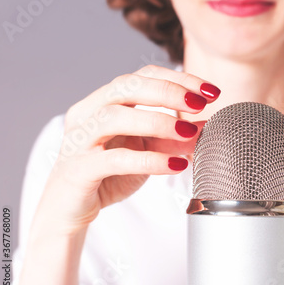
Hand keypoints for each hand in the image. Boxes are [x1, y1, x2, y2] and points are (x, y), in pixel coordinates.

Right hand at [41, 65, 219, 232]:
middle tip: (199, 104)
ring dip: (157, 122)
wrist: (72, 208)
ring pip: (114, 117)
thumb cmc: (109, 173)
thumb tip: (209, 125)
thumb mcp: (149, 151)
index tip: (211, 92)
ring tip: (189, 133)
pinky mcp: (79, 168)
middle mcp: (88, 113)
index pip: (142, 76)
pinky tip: (175, 164)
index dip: (178, 79)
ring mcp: (80, 139)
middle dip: (168, 92)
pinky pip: (114, 159)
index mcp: (105, 102)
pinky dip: (148, 160)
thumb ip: (175, 138)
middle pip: (127, 86)